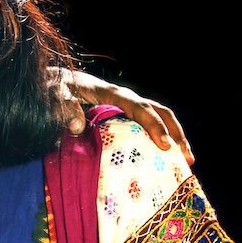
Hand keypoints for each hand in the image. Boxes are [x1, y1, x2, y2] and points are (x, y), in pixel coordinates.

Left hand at [52, 67, 193, 164]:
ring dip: (174, 136)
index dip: (154, 126)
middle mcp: (125, 97)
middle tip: (186, 158)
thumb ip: (64, 108)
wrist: (55, 82)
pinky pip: (147, 124)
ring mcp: (127, 105)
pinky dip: (160, 138)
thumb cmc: (55, 88)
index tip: (164, 146)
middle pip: (159, 111)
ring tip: (185, 161)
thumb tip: (77, 127)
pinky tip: (164, 158)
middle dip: (175, 133)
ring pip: (158, 116)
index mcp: (112, 93)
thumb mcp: (55, 95)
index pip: (140, 108)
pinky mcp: (124, 114)